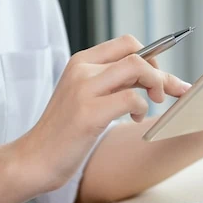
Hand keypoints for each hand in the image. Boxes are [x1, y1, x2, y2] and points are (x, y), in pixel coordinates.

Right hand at [16, 35, 190, 190]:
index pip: (127, 43)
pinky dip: (142, 108)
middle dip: (162, 73)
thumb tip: (156, 76)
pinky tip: (134, 120)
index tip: (162, 78)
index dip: (153, 57)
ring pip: (138, 68)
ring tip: (154, 104)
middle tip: (167, 94)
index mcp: (82, 62)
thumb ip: (116, 83)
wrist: (35, 159)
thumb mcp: (89, 97)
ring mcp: (84, 89)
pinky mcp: (88, 112)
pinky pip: (131, 98)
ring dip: (157, 85)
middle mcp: (82, 69)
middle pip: (137, 54)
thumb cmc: (67, 132)